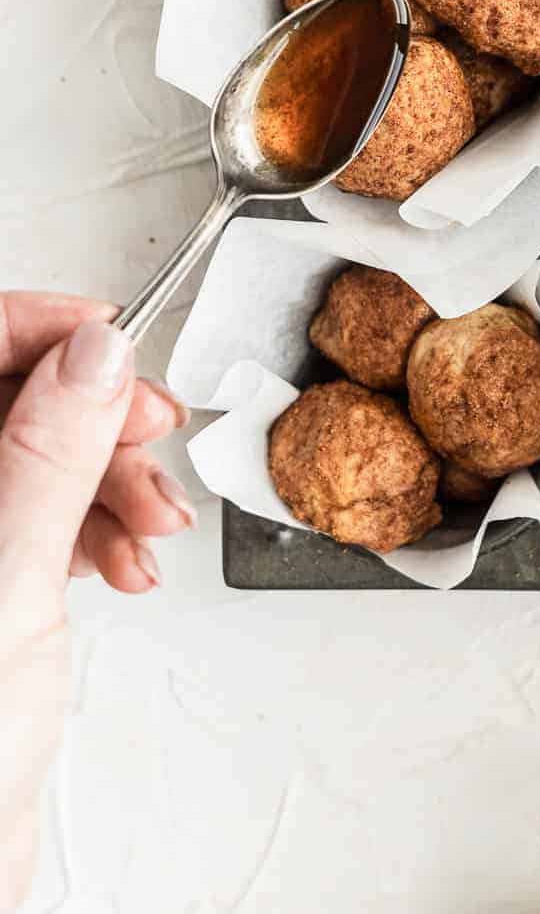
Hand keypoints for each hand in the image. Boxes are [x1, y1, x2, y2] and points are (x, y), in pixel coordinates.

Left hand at [0, 294, 194, 913]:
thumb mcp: (5, 585)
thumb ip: (48, 457)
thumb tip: (90, 354)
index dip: (37, 328)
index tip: (108, 335)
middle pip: (12, 404)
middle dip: (93, 416)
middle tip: (150, 435)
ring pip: (38, 462)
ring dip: (110, 483)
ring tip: (151, 525)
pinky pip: (47, 520)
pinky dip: (100, 533)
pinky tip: (127, 563)